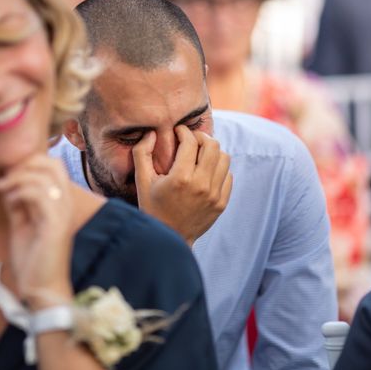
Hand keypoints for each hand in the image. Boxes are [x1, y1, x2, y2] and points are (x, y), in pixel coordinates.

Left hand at [0, 155, 73, 309]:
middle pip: (54, 164)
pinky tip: (9, 201)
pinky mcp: (55, 224)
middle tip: (6, 177)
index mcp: (60, 203)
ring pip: (45, 176)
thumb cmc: (33, 260)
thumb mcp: (21, 224)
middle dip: (26, 164)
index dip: (31, 162)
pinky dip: (21, 192)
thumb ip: (18, 204)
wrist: (41, 289)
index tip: (8, 173)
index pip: (54, 166)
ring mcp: (63, 213)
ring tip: (2, 188)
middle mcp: (66, 204)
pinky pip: (40, 194)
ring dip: (19, 177)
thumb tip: (8, 184)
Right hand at [132, 125, 232, 244]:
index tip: (178, 132)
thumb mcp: (142, 181)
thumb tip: (151, 133)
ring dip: (212, 152)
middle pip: (213, 145)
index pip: (190, 142)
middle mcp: (201, 185)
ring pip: (224, 158)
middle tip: (191, 140)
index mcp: (180, 178)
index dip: (184, 131)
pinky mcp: (222, 203)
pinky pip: (228, 175)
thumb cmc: (153, 207)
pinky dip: (218, 169)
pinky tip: (205, 172)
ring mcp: (214, 195)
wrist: (170, 237)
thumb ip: (142, 153)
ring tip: (200, 155)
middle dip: (201, 137)